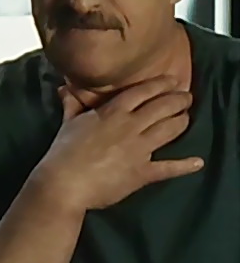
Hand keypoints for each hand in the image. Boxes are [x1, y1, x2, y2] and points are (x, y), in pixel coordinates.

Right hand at [32, 75, 203, 210]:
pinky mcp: (143, 172)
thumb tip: (65, 87)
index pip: (141, 92)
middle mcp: (131, 126)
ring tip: (187, 117)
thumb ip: (72, 104)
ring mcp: (140, 149)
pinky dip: (184, 165)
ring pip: (169, 130)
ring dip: (181, 122)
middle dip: (178, 100)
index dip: (160, 84)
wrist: (66, 182)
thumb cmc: (64, 151)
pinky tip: (197, 162)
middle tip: (186, 97)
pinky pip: (168, 168)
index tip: (172, 80)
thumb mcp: (68, 123)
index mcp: (112, 112)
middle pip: (162, 107)